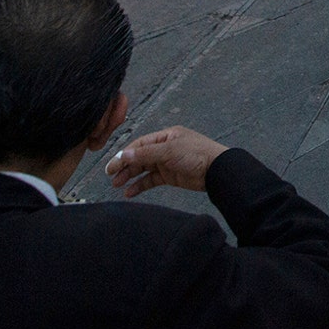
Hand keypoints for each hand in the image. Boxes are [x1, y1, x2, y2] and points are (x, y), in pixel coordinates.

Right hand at [104, 126, 229, 197]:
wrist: (217, 170)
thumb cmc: (197, 154)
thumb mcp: (170, 151)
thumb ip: (146, 154)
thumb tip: (124, 155)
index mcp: (166, 136)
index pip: (139, 144)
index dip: (124, 154)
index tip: (112, 165)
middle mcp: (165, 148)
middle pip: (139, 157)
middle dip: (124, 166)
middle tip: (110, 176)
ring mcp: (167, 162)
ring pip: (143, 169)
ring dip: (130, 176)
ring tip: (117, 185)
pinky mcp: (170, 176)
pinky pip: (151, 180)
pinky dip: (140, 185)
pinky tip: (129, 192)